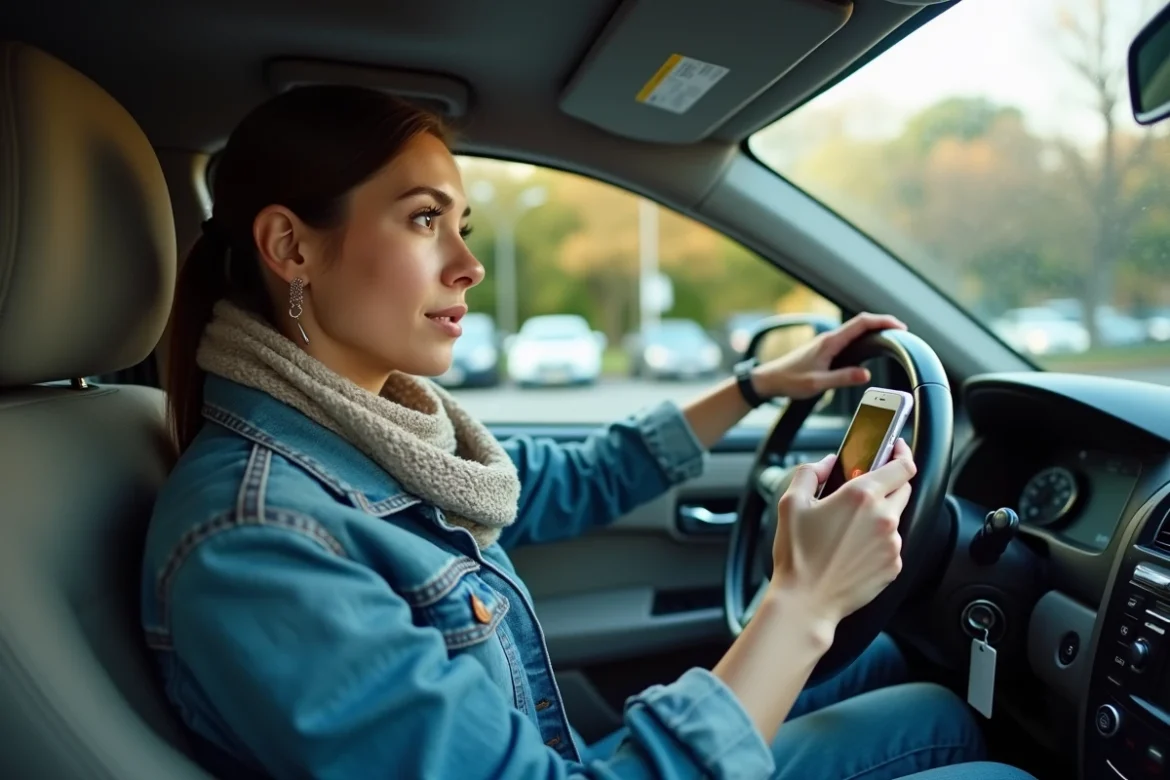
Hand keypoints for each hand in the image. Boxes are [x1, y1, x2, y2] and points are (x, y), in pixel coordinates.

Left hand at [752, 312, 906, 399]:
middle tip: (902, 331)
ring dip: (874, 329)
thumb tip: (866, 374)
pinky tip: (870, 345)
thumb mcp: (818, 383)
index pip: (861, 323)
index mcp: (830, 342)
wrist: (770, 379)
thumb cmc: (790, 381)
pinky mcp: (825, 348)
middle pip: (861, 322)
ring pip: (855, 329)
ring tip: (891, 336)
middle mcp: (830, 338)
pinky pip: (849, 337)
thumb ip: (843, 378)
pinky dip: (864, 337)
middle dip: (883, 323)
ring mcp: (827, 342)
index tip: (900, 326)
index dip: (882, 321)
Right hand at [769, 439, 915, 626]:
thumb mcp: (791, 503)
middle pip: (903, 489)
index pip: (902, 466)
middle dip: (889, 483)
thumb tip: (828, 463)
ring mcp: (892, 544)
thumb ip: (811, 473)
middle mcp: (883, 518)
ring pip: (896, 517)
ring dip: (879, 514)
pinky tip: (853, 549)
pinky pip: (892, 544)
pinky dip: (878, 541)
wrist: (806, 601)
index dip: (902, 452)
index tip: (897, 448)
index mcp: (862, 496)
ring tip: (849, 528)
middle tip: (865, 487)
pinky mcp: (894, 566)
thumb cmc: (797, 555)